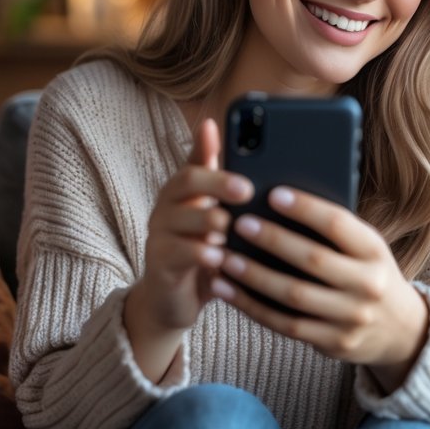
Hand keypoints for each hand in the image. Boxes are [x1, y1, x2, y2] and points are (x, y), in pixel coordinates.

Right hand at [124, 119, 252, 377]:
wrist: (176, 302)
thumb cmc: (207, 254)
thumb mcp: (223, 224)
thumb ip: (237, 198)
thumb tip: (270, 171)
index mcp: (185, 191)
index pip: (194, 160)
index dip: (204, 144)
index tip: (216, 126)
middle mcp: (168, 205)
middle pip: (187, 181)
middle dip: (218, 182)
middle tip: (246, 190)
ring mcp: (159, 233)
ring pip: (183, 216)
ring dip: (212, 220)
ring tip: (233, 227)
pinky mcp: (158, 262)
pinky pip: (180, 251)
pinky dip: (204, 254)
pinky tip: (223, 258)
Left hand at [211, 186, 428, 392]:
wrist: (401, 329)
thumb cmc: (370, 274)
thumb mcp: (367, 249)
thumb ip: (334, 232)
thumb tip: (279, 204)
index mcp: (375, 252)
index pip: (338, 224)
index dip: (305, 208)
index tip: (273, 194)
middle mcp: (368, 285)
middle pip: (312, 259)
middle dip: (272, 240)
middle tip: (238, 224)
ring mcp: (351, 317)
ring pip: (293, 296)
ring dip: (253, 276)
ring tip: (223, 258)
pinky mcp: (333, 343)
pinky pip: (285, 324)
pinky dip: (252, 306)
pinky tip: (227, 290)